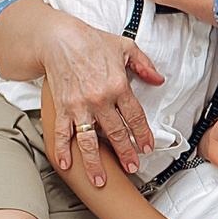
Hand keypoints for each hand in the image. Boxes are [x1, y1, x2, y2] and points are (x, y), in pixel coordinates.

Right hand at [37, 10, 159, 186]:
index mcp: (118, 86)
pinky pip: (62, 133)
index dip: (142, 135)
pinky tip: (66, 164)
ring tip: (101, 180)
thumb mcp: (125, 47)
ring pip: (90, 141)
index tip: (146, 148)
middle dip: (125, 154)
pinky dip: (63, 150)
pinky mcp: (62, 107)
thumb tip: (158, 78)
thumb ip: (144, 65)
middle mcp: (100, 99)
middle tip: (131, 168)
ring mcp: (79, 106)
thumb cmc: (91, 41)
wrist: (59, 38)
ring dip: (95, 163)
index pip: (135, 117)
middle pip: (116, 133)